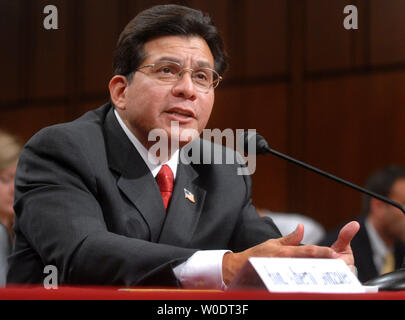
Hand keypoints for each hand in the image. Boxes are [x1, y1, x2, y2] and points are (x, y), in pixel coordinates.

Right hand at [222, 221, 359, 284]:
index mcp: (284, 251)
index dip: (323, 252)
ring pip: (305, 273)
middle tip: (340, 265)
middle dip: (325, 264)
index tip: (335, 253)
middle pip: (310, 263)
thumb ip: (290, 238)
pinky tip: (313, 282)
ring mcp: (281, 273)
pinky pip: (295, 281)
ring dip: (318, 272)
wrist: (239, 269)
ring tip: (331, 273)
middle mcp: (284, 262)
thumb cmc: (255, 255)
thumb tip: (302, 228)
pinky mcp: (278, 282)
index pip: (308, 251)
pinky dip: (305, 281)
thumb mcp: (272, 243)